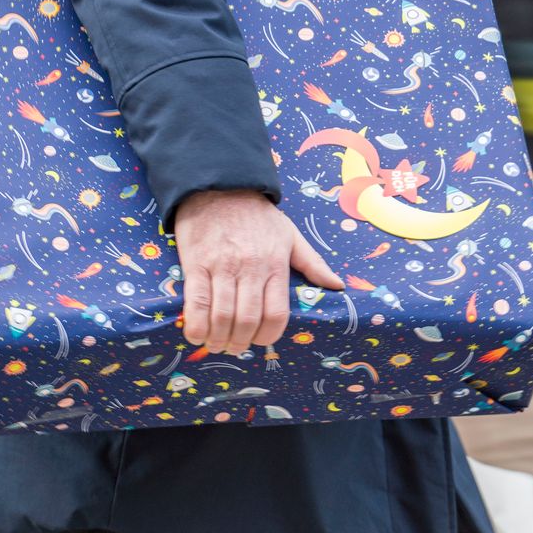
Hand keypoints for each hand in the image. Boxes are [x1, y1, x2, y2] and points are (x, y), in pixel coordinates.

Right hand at [173, 190, 343, 352]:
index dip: (268, 336)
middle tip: (234, 347)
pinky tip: (198, 334)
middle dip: (240, 342)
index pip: (276, 314)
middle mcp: (250, 269)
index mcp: (275, 265)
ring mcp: (221, 267)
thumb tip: (336, 286)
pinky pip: (196, 303)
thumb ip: (312, 263)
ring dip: (218, 339)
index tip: (260, 341)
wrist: (220, 185)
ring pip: (221, 316)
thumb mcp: (291, 234)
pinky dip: (197, 326)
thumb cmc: (257, 214)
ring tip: (216, 344)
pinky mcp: (196, 264)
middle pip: (247, 320)